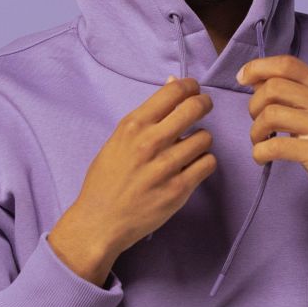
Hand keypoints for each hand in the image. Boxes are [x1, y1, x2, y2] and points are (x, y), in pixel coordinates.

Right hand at [48, 76, 216, 285]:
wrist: (99, 222)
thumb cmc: (105, 182)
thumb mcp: (118, 141)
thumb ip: (147, 116)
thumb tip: (173, 84)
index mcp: (133, 125)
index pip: (174, 91)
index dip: (190, 87)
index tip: (194, 91)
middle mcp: (150, 142)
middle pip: (194, 108)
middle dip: (204, 105)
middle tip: (204, 109)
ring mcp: (165, 167)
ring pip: (205, 138)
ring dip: (202, 141)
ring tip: (191, 149)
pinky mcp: (178, 190)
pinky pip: (207, 164)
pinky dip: (204, 163)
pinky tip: (194, 167)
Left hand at [237, 55, 307, 240]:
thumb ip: (297, 99)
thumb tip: (258, 81)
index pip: (288, 64)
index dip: (258, 67)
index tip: (241, 78)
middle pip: (273, 87)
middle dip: (253, 107)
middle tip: (258, 128)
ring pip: (270, 115)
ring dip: (255, 133)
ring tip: (260, 145)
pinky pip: (275, 146)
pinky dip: (259, 153)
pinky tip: (262, 160)